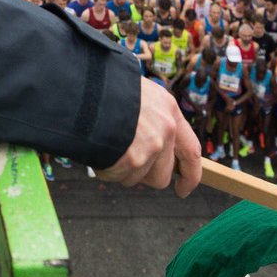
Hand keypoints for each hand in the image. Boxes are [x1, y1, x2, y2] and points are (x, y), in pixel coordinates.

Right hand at [95, 78, 200, 197]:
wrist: (86, 87)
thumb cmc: (108, 87)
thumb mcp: (139, 94)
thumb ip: (153, 119)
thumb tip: (157, 147)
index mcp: (169, 110)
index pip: (191, 151)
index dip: (190, 175)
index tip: (183, 189)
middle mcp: (165, 130)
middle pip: (162, 175)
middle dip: (144, 175)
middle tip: (125, 161)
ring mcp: (150, 147)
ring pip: (137, 178)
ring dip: (122, 169)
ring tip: (108, 143)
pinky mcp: (132, 160)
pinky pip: (118, 177)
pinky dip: (106, 169)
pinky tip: (99, 147)